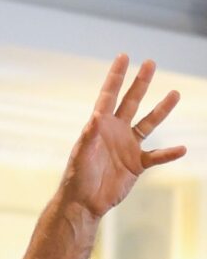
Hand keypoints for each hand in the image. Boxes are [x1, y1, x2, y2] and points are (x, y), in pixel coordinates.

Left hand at [62, 54, 184, 218]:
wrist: (84, 202)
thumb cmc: (77, 177)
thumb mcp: (81, 155)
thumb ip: (89, 136)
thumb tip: (95, 116)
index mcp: (100, 126)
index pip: (109, 96)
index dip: (116, 76)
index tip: (124, 56)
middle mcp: (115, 132)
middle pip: (131, 102)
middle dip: (140, 83)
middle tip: (150, 62)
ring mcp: (127, 147)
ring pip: (149, 123)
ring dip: (161, 109)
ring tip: (174, 93)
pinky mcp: (137, 164)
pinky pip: (157, 156)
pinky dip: (169, 153)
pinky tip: (181, 149)